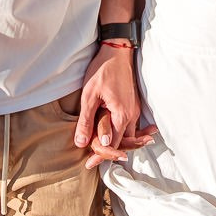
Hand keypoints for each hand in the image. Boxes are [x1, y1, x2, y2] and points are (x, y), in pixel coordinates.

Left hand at [75, 42, 153, 168]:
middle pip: (123, 143)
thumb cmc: (102, 70)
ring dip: (117, 145)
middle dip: (108, 153)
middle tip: (92, 160)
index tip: (88, 164)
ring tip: (103, 153)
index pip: (112, 144)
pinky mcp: (134, 105)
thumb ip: (86, 121)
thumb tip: (81, 143)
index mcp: (121, 115)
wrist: (117, 52)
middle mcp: (132, 115)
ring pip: (129, 137)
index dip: (100, 155)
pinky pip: (133, 127)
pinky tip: (120, 139)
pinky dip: (126, 136)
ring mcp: (135, 110)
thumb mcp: (89, 96)